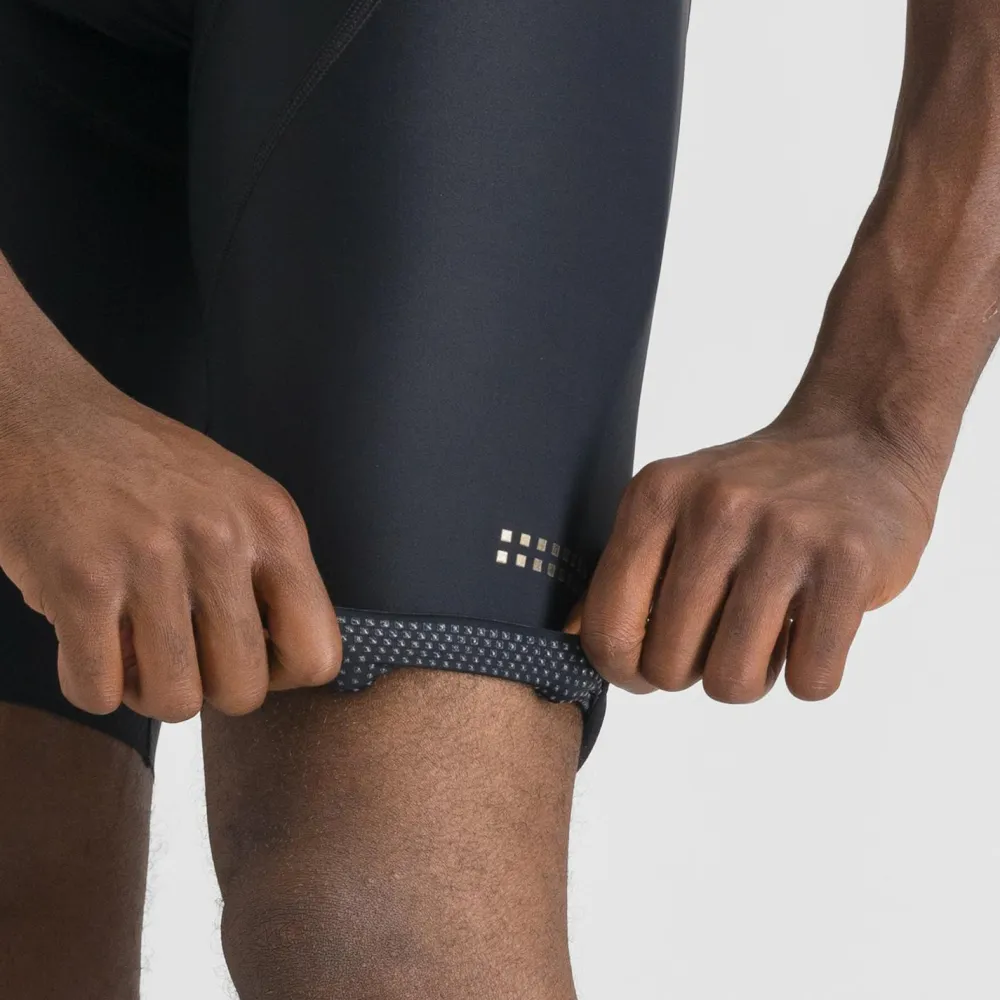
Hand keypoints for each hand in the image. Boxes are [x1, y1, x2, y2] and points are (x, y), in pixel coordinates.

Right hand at [0, 353, 341, 721]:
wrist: (47, 417)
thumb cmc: (146, 469)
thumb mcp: (238, 500)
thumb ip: (270, 573)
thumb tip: (288, 661)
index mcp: (272, 523)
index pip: (318, 654)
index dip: (280, 675)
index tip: (245, 656)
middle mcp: (221, 539)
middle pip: (243, 690)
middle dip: (207, 687)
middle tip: (178, 651)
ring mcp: (151, 560)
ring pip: (176, 702)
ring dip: (147, 691)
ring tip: (132, 647)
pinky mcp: (80, 582)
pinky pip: (98, 692)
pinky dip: (89, 683)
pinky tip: (87, 641)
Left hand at [563, 421, 935, 701]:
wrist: (863, 441)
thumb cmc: (754, 498)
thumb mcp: (673, 507)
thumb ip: (622, 572)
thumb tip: (571, 640)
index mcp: (656, 495)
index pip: (607, 627)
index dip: (624, 670)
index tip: (649, 666)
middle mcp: (715, 508)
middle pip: (669, 666)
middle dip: (693, 672)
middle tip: (721, 635)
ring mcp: (786, 532)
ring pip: (734, 682)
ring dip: (751, 677)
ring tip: (767, 630)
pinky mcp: (851, 561)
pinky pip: (811, 681)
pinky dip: (809, 673)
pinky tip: (813, 626)